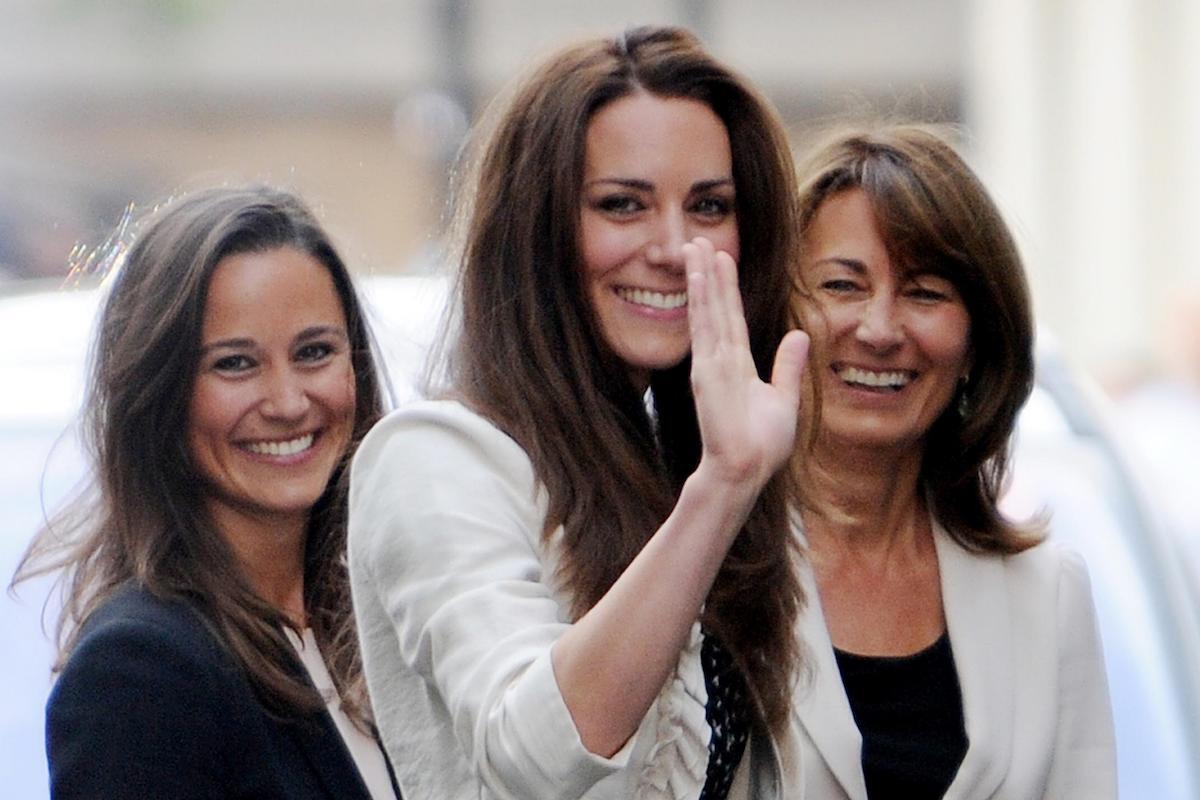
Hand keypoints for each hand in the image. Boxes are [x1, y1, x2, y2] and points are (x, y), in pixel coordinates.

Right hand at [685, 237, 808, 489]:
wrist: (746, 469)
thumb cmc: (762, 444)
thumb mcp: (784, 399)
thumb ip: (789, 366)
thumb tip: (799, 335)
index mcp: (738, 366)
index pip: (731, 318)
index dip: (726, 288)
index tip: (720, 259)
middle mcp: (721, 359)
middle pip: (715, 306)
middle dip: (707, 273)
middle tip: (698, 240)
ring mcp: (711, 363)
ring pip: (708, 309)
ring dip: (702, 277)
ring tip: (695, 247)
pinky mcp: (706, 370)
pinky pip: (705, 327)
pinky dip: (701, 300)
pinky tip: (698, 277)